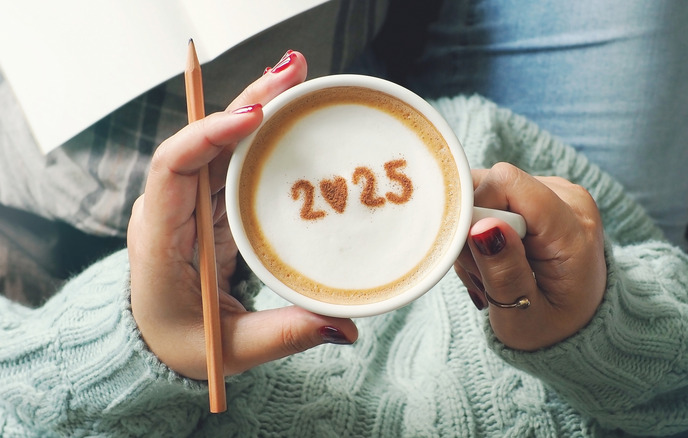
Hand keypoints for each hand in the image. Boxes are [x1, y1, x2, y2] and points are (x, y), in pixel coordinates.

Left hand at [128, 51, 357, 379]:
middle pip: (204, 140)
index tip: (253, 117)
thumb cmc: (181, 345)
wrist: (157, 344)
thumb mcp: (233, 348)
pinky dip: (263, 137)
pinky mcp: (211, 205)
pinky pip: (235, 161)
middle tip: (293, 74)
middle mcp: (172, 208)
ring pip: (222, 143)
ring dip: (259, 109)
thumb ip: (286, 335)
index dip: (209, 134)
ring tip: (298, 83)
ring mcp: (192, 203)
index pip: (173, 167)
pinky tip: (291, 117)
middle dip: (249, 102)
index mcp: (160, 237)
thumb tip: (345, 326)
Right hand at [456, 163, 605, 350]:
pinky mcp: (537, 192)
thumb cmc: (551, 326)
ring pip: (483, 189)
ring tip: (489, 271)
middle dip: (470, 228)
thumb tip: (482, 227)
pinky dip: (480, 227)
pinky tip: (493, 257)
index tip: (473, 256)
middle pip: (490, 184)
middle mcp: (567, 198)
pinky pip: (490, 195)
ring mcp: (554, 191)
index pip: (505, 183)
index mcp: (572, 229)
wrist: (578, 324)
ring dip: (472, 231)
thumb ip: (504, 274)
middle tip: (482, 274)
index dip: (475, 212)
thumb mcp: (523, 319)